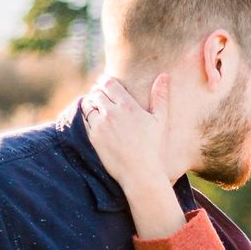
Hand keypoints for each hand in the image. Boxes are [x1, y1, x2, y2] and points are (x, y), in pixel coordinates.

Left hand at [80, 73, 171, 192]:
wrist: (141, 174)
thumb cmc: (154, 148)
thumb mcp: (161, 121)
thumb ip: (160, 96)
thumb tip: (164, 75)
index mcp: (128, 106)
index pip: (109, 83)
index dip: (105, 81)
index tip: (106, 83)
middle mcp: (112, 113)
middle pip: (97, 92)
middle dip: (98, 91)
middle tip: (100, 93)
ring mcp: (101, 125)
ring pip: (88, 104)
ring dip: (91, 102)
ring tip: (96, 105)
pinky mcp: (94, 137)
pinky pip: (85, 119)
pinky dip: (88, 116)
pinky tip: (94, 119)